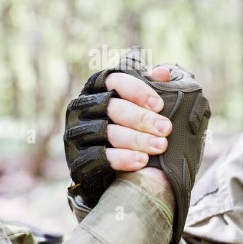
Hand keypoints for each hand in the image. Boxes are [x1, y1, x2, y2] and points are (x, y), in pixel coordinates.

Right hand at [64, 66, 171, 207]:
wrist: (110, 170)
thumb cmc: (128, 125)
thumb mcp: (139, 103)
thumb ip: (151, 86)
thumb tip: (163, 73)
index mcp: (97, 87)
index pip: (115, 80)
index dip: (138, 91)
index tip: (159, 105)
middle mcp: (82, 107)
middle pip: (112, 108)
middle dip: (142, 118)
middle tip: (166, 128)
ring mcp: (76, 132)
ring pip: (107, 132)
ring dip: (136, 139)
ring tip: (159, 146)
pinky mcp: (77, 158)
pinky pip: (99, 157)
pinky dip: (122, 158)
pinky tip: (141, 160)